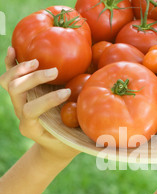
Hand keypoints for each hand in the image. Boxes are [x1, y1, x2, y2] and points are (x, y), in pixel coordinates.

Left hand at [0, 47, 79, 161]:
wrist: (53, 145)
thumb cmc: (69, 143)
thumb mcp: (78, 142)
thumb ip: (87, 134)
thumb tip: (109, 126)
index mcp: (31, 127)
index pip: (30, 110)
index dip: (47, 100)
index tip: (67, 93)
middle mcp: (21, 113)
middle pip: (16, 91)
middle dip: (34, 78)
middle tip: (55, 71)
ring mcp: (18, 102)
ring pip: (9, 82)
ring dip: (21, 69)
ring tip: (38, 61)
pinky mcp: (20, 93)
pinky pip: (9, 75)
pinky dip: (10, 62)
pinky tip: (14, 48)